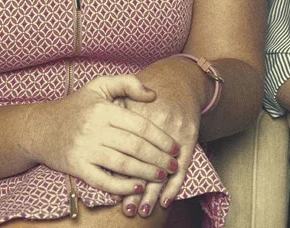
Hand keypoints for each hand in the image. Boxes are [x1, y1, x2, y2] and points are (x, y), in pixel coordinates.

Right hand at [24, 75, 181, 196]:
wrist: (40, 128)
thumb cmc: (74, 107)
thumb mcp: (98, 86)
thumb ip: (127, 83)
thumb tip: (153, 95)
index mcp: (103, 109)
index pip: (139, 126)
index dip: (161, 139)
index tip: (175, 148)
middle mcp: (94, 129)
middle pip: (135, 147)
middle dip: (159, 159)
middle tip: (174, 165)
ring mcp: (85, 149)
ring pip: (123, 164)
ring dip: (147, 173)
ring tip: (163, 176)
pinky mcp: (76, 167)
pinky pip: (103, 180)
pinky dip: (123, 186)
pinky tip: (138, 187)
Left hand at [114, 77, 201, 217]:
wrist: (177, 79)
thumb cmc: (145, 94)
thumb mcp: (122, 93)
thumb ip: (108, 116)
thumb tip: (100, 139)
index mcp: (136, 113)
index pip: (124, 148)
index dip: (118, 172)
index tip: (111, 191)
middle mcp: (157, 122)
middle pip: (142, 161)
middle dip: (135, 189)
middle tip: (127, 209)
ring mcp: (174, 130)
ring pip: (162, 168)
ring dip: (153, 193)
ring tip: (142, 210)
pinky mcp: (189, 136)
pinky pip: (184, 166)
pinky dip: (175, 186)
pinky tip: (165, 201)